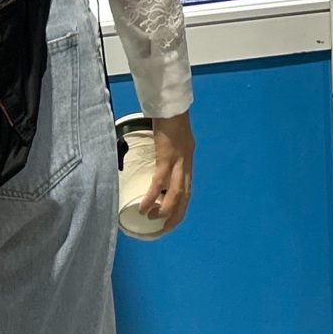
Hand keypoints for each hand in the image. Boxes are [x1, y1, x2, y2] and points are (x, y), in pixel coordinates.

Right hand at [141, 112, 195, 229]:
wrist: (171, 105)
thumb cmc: (170, 118)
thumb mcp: (175, 138)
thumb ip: (172, 151)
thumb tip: (161, 161)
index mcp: (188, 161)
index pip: (188, 190)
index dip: (181, 207)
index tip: (172, 219)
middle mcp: (186, 164)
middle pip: (185, 197)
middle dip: (175, 215)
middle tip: (163, 227)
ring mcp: (178, 162)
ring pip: (175, 194)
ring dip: (164, 210)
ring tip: (152, 219)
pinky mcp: (166, 158)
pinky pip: (159, 183)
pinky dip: (152, 197)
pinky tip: (144, 207)